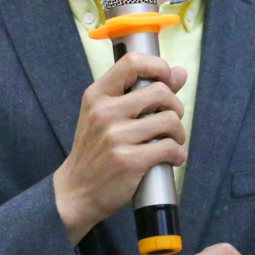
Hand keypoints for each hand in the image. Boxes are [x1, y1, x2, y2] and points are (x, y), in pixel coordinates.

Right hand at [53, 52, 187, 244]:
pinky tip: (171, 158)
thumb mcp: (106, 116)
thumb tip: (179, 72)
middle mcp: (104, 113)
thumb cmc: (95, 151)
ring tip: (172, 141)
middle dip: (175, 106)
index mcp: (96, 95)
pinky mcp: (128, 161)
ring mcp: (115, 137)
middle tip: (171, 121)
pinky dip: (178, 154)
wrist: (75, 192)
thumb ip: (140, 92)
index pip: (132, 62)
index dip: (159, 66)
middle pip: (160, 92)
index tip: (168, 79)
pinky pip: (169, 148)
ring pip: (169, 121)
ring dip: (179, 133)